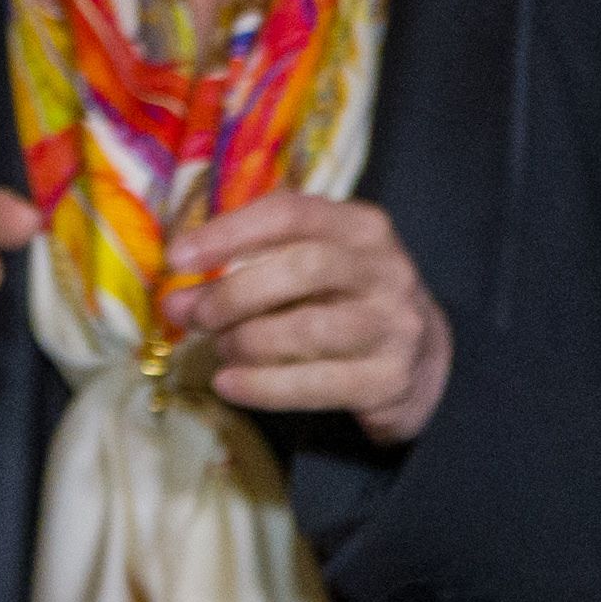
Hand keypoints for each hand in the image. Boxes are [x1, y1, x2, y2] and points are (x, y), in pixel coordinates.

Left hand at [170, 190, 452, 443]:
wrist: (423, 360)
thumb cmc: (348, 300)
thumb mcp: (316, 265)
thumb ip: (255, 268)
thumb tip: (178, 299)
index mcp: (362, 227)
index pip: (292, 213)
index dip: (230, 232)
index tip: (177, 257)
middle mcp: (385, 269)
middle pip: (304, 268)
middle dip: (235, 293)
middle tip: (192, 316)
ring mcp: (392, 326)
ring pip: (309, 329)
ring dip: (246, 342)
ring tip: (218, 350)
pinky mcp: (388, 379)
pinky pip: (316, 384)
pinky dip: (262, 387)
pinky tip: (229, 385)